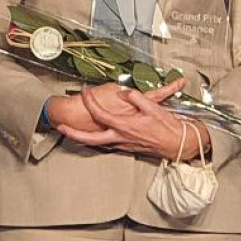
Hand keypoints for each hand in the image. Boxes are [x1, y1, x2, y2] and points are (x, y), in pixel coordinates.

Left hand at [55, 79, 195, 159]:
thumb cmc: (168, 127)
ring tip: (70, 133)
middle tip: (60, 128)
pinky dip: (97, 140)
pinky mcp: (128, 148)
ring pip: (98, 143)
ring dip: (83, 139)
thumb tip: (125, 93)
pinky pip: (108, 144)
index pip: (100, 113)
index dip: (89, 101)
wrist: (179, 145)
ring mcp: (123, 145)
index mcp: (125, 126)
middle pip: (91, 139)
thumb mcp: (153, 107)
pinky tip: (93, 135)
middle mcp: (121, 137)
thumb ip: (136, 98)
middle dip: (74, 135)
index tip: (84, 92)